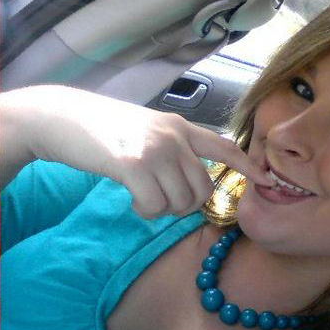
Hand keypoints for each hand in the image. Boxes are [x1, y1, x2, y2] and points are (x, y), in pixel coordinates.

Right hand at [12, 85, 270, 217]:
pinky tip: (132, 200)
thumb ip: (174, 150)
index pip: (225, 147)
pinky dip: (145, 211)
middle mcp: (174, 136)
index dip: (248, 166)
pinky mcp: (133, 165)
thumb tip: (191, 184)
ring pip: (181, 201)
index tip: (267, 180)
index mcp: (181, 126)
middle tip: (163, 200)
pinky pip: (155, 206)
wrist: (63, 118)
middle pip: (203, 188)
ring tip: (143, 197)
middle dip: (187, 205)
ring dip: (163, 209)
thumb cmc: (105, 128)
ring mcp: (155, 149)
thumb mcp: (148, 129)